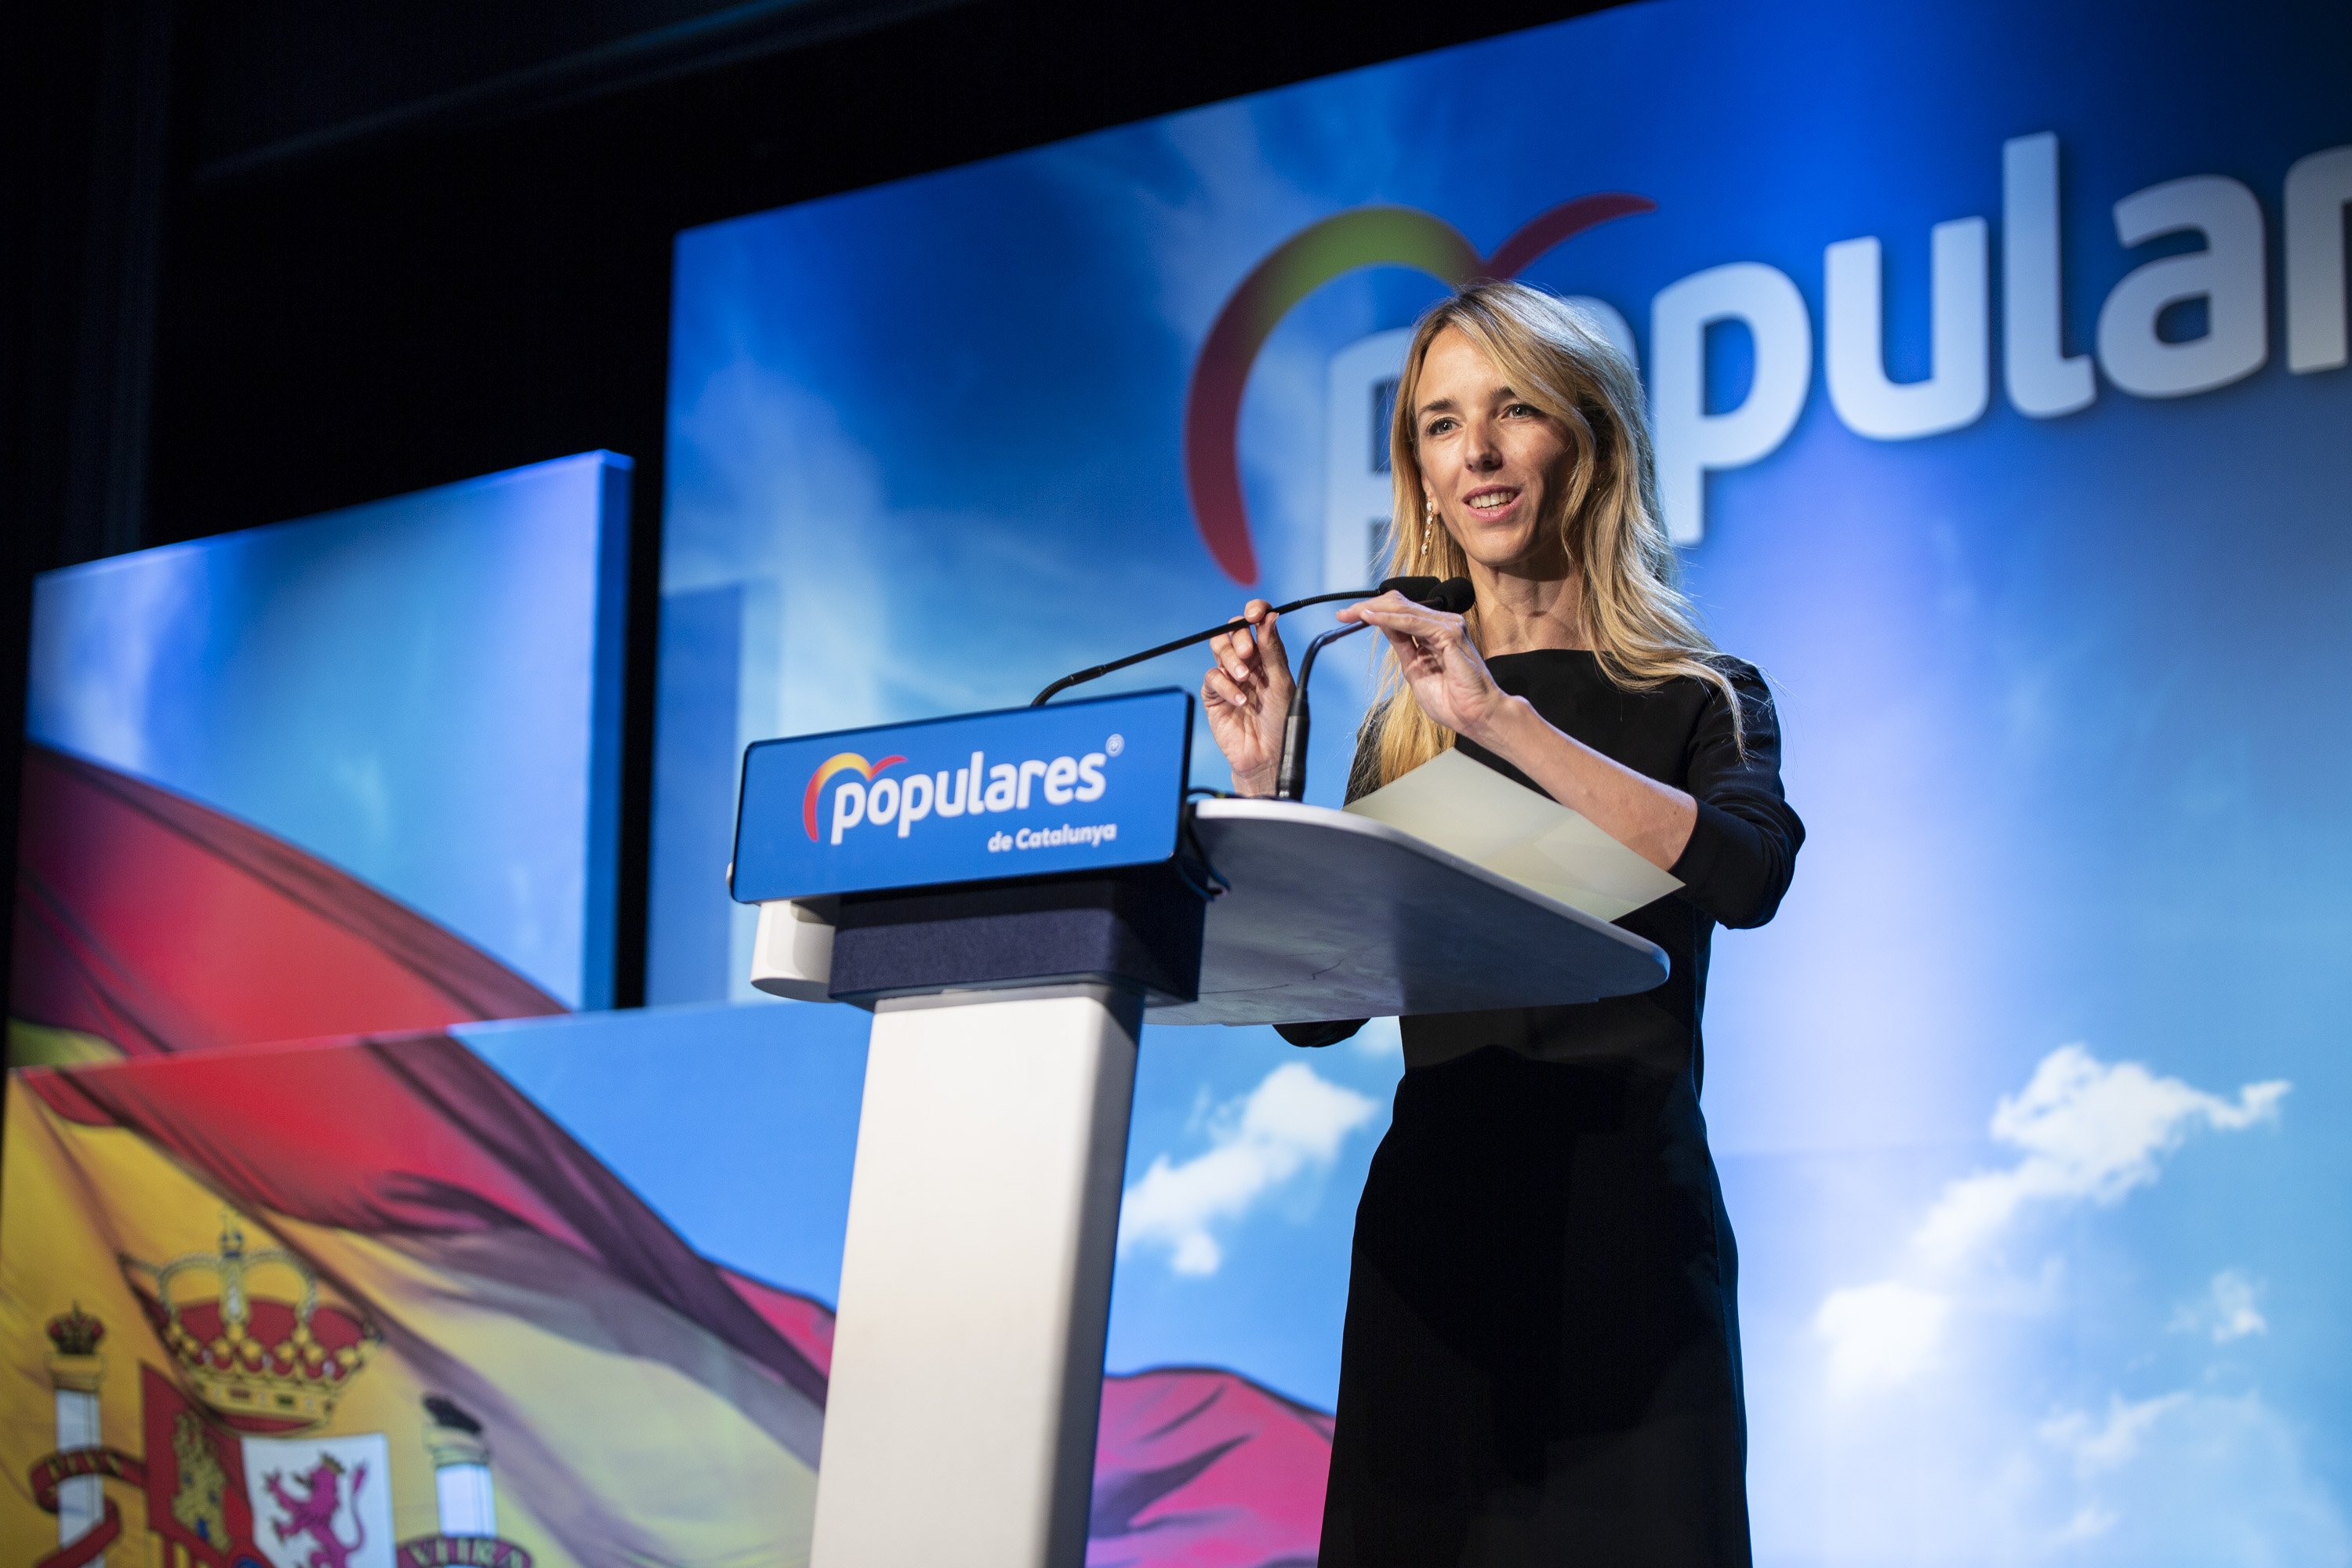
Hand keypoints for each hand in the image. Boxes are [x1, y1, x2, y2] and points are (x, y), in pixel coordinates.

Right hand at [1201, 599, 1292, 795]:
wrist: (1266, 756)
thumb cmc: (1280, 722)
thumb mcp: (1281, 682)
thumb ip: (1272, 650)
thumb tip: (1269, 617)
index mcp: (1267, 656)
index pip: (1257, 624)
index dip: (1254, 613)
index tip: (1254, 613)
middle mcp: (1247, 663)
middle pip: (1233, 632)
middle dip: (1239, 639)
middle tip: (1247, 654)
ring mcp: (1229, 677)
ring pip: (1219, 649)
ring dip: (1230, 659)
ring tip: (1243, 678)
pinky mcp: (1214, 695)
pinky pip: (1212, 678)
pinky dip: (1225, 686)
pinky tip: (1239, 701)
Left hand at [1339, 591, 1516, 743]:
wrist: (1476, 716)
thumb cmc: (1453, 700)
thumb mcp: (1415, 669)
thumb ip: (1402, 646)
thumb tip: (1381, 625)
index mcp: (1435, 632)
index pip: (1400, 611)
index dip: (1372, 611)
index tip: (1347, 618)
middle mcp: (1442, 623)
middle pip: (1399, 604)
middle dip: (1367, 607)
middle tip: (1343, 614)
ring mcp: (1448, 625)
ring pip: (1403, 609)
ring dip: (1373, 610)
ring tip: (1351, 614)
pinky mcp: (1450, 633)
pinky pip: (1412, 622)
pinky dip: (1388, 620)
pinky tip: (1370, 618)